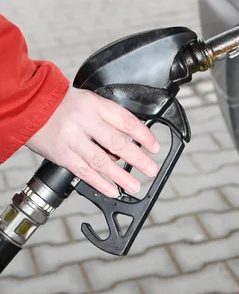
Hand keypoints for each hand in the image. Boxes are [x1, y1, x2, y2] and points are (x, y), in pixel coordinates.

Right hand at [26, 87, 159, 197]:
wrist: (30, 105)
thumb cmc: (63, 106)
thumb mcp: (89, 103)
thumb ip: (109, 121)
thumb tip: (130, 144)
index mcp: (95, 105)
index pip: (126, 121)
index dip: (144, 136)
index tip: (154, 148)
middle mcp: (84, 121)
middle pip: (116, 142)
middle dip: (137, 159)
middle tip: (150, 169)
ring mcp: (71, 138)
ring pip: (101, 161)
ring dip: (120, 176)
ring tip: (134, 185)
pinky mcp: (61, 154)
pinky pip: (84, 172)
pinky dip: (99, 183)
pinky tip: (112, 190)